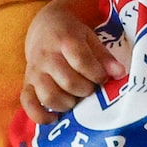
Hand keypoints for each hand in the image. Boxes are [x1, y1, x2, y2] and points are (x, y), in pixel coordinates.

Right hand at [23, 0, 114, 126]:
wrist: (43, 28)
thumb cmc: (71, 35)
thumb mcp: (90, 38)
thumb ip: (104, 57)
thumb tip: (120, 73)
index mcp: (65, 40)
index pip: (81, 61)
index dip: (96, 74)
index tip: (102, 78)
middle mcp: (47, 56)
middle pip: (67, 81)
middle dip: (85, 90)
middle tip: (90, 89)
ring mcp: (34, 72)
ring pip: (49, 96)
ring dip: (68, 104)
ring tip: (75, 99)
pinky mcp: (26, 84)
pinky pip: (28, 104)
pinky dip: (41, 116)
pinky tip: (55, 118)